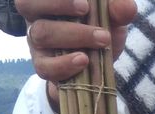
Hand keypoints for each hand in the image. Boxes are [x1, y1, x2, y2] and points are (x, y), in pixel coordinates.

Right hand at [16, 0, 136, 107]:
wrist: (98, 67)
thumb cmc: (100, 30)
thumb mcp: (113, 18)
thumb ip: (118, 10)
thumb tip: (127, 6)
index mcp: (47, 0)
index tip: (84, 2)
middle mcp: (35, 17)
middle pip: (27, 4)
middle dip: (60, 5)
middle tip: (88, 11)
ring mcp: (36, 43)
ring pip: (40, 34)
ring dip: (72, 35)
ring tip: (101, 40)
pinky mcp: (42, 66)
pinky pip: (43, 66)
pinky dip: (64, 64)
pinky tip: (84, 61)